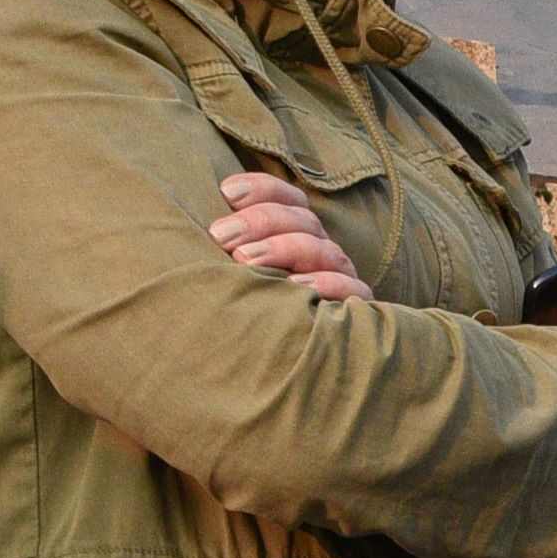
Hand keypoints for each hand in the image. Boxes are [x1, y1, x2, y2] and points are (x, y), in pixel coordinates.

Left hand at [212, 171, 364, 301]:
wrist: (273, 368)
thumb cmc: (241, 312)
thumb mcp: (228, 274)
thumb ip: (226, 247)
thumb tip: (203, 226)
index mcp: (294, 233)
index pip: (288, 198)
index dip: (263, 189)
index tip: (227, 193)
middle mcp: (318, 250)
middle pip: (303, 220)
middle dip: (261, 221)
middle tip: (222, 236)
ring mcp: (339, 277)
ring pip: (324, 249)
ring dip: (285, 248)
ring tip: (245, 260)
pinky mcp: (353, 308)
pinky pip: (351, 290)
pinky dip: (327, 284)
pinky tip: (296, 288)